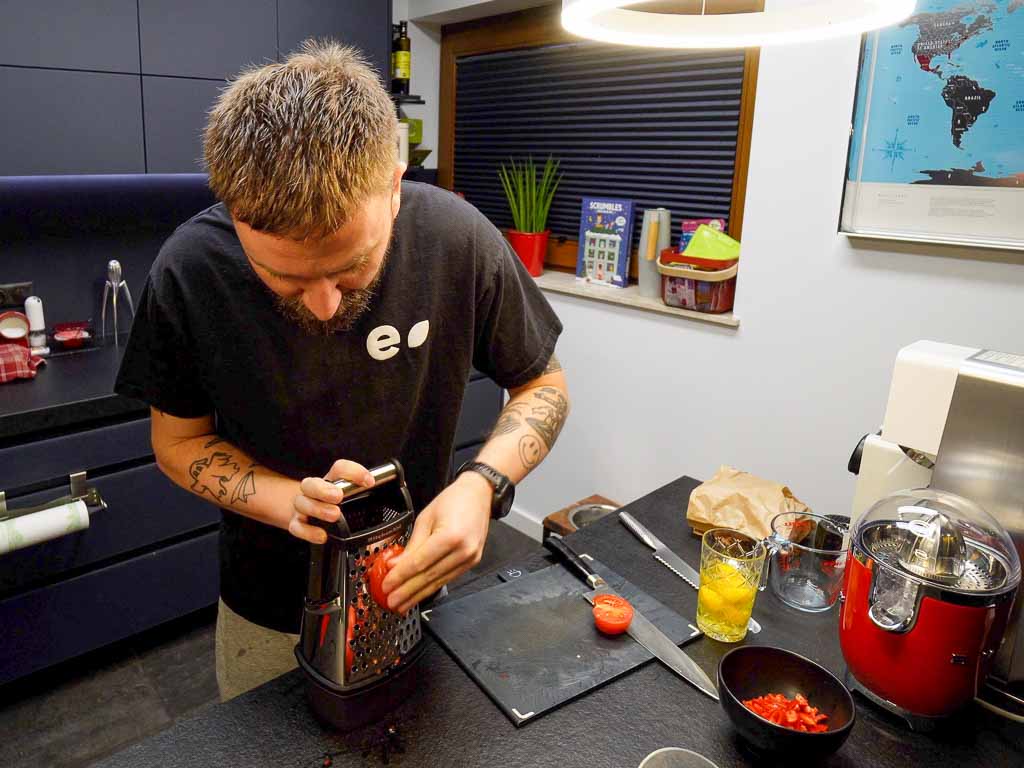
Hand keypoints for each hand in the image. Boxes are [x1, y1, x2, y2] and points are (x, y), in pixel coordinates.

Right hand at [289, 460, 373, 543]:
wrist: (307, 514)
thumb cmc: (332, 504)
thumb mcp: (347, 496)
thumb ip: (360, 493)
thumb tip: (382, 493)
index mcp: (329, 480)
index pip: (339, 469)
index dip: (354, 472)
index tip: (370, 482)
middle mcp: (313, 491)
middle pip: (311, 483)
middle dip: (324, 489)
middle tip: (338, 496)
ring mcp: (303, 507)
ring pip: (302, 503)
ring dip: (318, 509)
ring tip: (335, 515)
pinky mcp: (296, 524)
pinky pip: (297, 527)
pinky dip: (309, 532)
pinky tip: (323, 535)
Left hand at [381, 472, 491, 612]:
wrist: (479, 495)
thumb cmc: (453, 501)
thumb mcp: (425, 519)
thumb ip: (412, 545)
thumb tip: (395, 565)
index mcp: (450, 536)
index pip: (419, 563)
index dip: (400, 577)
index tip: (386, 585)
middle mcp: (463, 550)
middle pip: (429, 576)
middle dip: (407, 592)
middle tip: (391, 602)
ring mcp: (469, 558)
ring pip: (438, 581)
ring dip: (418, 595)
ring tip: (402, 604)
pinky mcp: (472, 562)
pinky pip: (448, 578)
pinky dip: (432, 587)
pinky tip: (420, 593)